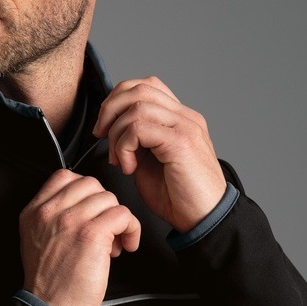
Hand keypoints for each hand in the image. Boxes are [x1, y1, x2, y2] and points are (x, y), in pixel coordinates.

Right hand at [20, 168, 140, 305]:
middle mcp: (51, 212)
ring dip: (118, 219)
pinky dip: (131, 229)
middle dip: (103, 205)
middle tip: (104, 229)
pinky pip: (123, 214)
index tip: (92, 210)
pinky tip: (125, 245)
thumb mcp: (37, 241)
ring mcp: (71, 220)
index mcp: (35, 212)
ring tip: (113, 242)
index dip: (85, 191)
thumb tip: (84, 206)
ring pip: (109, 198)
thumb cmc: (50, 284)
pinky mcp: (92, 233)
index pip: (65, 177)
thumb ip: (53, 218)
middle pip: (91, 184)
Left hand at [93, 76, 226, 233]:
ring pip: (136, 106)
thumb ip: (137, 142)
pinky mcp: (181, 142)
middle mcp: (185, 117)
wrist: (204, 219)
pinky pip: (139, 127)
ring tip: (120, 160)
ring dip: (116, 133)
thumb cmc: (180, 198)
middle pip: (139, 88)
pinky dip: (125, 146)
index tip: (105, 127)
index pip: (146, 86)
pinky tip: (129, 167)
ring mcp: (185, 126)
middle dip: (110, 110)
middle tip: (102, 136)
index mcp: (179, 119)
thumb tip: (113, 132)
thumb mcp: (151, 163)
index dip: (118, 100)